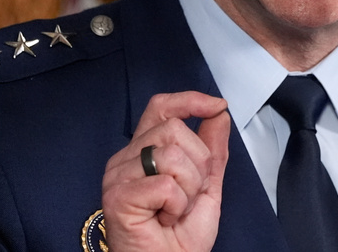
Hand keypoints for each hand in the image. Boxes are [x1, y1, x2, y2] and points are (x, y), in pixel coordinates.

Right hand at [101, 92, 229, 251]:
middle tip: (187, 195)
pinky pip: (165, 184)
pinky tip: (164, 219)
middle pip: (174, 129)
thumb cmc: (181, 235)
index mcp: (143, 151)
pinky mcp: (118, 197)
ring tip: (175, 210)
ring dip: (189, 188)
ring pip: (172, 155)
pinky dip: (177, 205)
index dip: (190, 100)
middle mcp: (125, 159)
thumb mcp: (207, 184)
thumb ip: (213, 149)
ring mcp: (118, 177)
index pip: (161, 107)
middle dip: (198, 163)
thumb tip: (219, 113)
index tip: (217, 106)